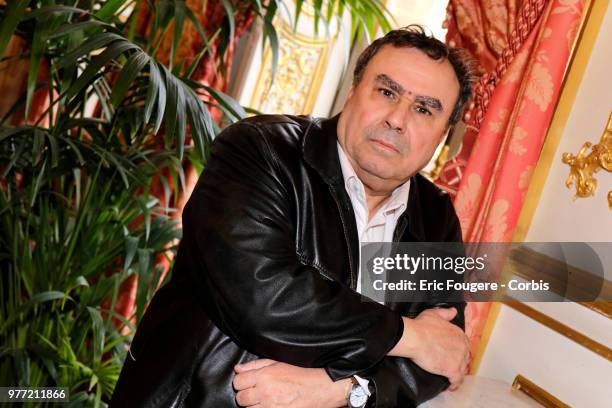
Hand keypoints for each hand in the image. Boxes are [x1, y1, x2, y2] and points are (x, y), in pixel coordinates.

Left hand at [233, 359, 350, 407]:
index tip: (248, 383)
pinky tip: (270, 405)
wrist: (319, 389)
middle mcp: (264, 392)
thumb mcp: (278, 363)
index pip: (237, 382)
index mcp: (263, 376)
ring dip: (254, 405)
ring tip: (265, 400)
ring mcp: (269, 407)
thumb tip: (238, 369)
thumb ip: (255, 365)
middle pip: (240, 398)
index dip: (242, 382)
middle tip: (256, 392)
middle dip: (246, 395)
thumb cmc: (300, 375)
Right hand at [388, 307, 469, 388]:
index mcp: (459, 334)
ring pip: (462, 370)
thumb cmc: (422, 326)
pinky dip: (454, 384)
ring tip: (451, 377)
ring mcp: (459, 359)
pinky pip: (457, 381)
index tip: (453, 353)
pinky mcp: (453, 370)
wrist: (415, 338)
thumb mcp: (434, 314)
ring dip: (457, 373)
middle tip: (451, 366)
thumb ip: (445, 313)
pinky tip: (450, 386)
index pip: (464, 345)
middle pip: (465, 358)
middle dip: (459, 362)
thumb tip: (453, 311)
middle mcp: (462, 347)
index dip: (459, 350)